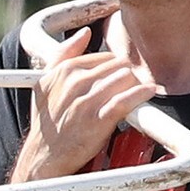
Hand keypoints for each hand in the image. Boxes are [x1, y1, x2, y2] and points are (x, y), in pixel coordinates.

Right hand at [17, 27, 159, 181]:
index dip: (114, 68)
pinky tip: (146, 93)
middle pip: (118, 65)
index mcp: (64, 71)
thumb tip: (84, 33)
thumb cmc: (48, 122)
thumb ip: (63, 54)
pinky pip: (126, 99)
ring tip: (136, 93)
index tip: (117, 79)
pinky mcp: (98, 120)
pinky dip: (140, 94)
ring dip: (135, 84)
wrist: (43, 158)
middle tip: (127, 88)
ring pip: (124, 78)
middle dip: (126, 75)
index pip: (104, 57)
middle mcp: (74, 83)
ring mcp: (86, 102)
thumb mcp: (45, 84)